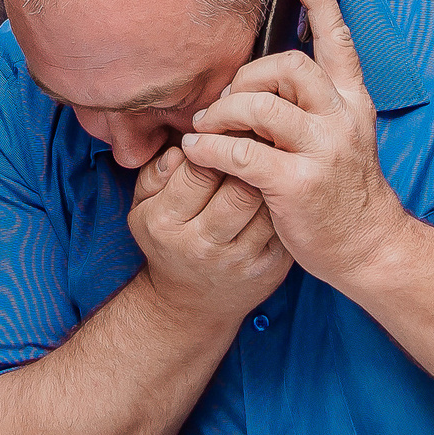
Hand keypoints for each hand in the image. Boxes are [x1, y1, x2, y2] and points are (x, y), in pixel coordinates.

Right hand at [127, 144, 290, 324]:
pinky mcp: (270, 268)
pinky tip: (285, 184)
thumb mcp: (143, 209)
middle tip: (261, 136)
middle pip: (241, 186)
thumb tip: (184, 146)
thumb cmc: (167, 241)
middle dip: (254, 155)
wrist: (190, 305)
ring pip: (270, 203)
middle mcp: (203, 244)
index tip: (229, 129)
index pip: (200, 169)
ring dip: (276, 174)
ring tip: (276, 155)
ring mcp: (240, 259)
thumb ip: (154, 174)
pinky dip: (289, 199)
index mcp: (166, 223)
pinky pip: (286, 223)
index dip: (219, 141)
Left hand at [181, 0, 421, 291]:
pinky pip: (241, 153)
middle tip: (226, 101)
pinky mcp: (297, 183)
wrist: (368, 247)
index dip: (321, 2)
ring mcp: (322, 149)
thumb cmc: (343, 192)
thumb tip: (266, 78)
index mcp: (353, 102)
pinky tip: (197, 153)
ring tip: (204, 129)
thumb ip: (313, 106)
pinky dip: (210, 149)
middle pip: (290, 66)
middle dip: (248, 75)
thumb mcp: (341, 137)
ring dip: (222, 112)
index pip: (338, 40)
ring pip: (261, 106)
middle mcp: (342, 118)